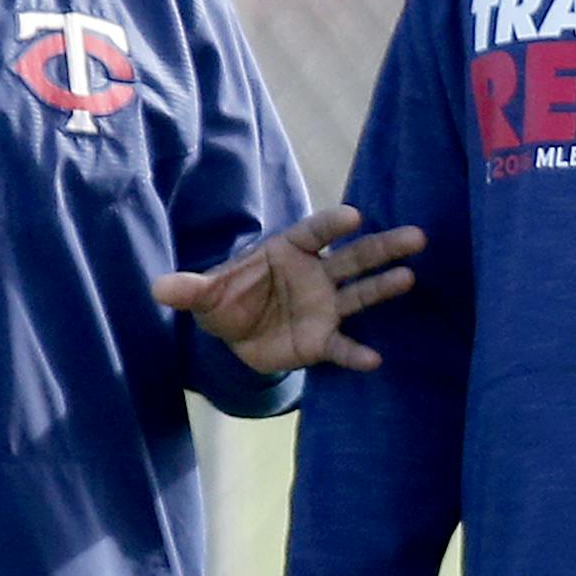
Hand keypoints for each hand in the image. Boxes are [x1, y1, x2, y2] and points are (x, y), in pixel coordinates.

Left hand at [152, 205, 424, 372]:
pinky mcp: (322, 339)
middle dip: (382, 247)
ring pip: (360, 293)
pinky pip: (342, 346)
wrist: (236, 335)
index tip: (355, 216)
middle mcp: (315, 274)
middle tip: (416, 236)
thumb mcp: (204, 296)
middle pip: (353, 257)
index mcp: (287, 251)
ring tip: (410, 277)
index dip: (332, 224)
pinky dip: (356, 353)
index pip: (314, 233)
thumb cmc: (226, 301)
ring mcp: (324, 306)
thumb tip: (158, 287)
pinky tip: (374, 360)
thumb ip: (188, 289)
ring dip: (384, 286)